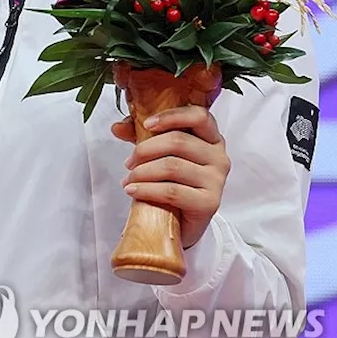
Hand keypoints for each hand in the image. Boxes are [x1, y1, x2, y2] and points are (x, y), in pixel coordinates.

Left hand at [112, 107, 229, 248]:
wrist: (183, 221)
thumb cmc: (173, 181)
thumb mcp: (158, 153)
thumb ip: (140, 134)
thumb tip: (117, 127)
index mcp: (211, 139)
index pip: (199, 116)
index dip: (171, 116)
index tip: (147, 124)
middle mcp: (219, 157)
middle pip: (178, 141)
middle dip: (144, 150)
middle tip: (128, 163)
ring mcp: (217, 180)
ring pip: (172, 166)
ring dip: (142, 172)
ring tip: (129, 180)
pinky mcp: (210, 203)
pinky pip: (172, 191)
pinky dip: (147, 190)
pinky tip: (132, 191)